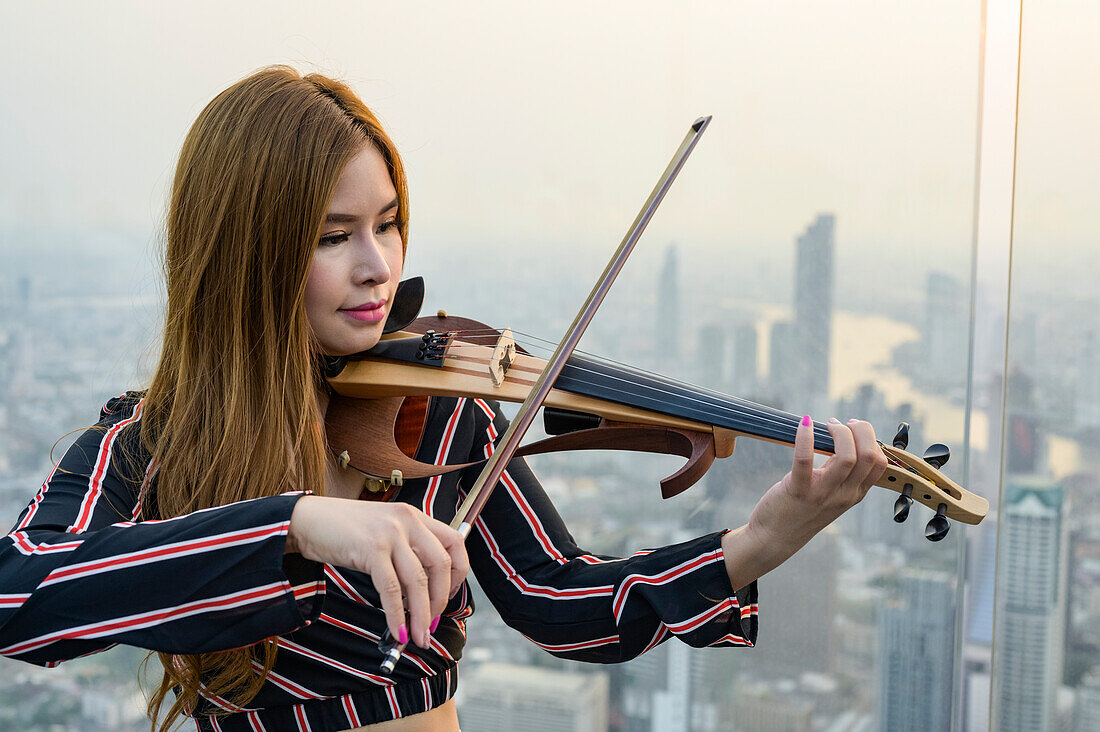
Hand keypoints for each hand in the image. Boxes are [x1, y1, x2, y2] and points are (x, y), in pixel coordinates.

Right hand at [286, 496, 468, 647]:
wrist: (307, 520)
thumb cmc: (343, 530)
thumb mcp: (384, 531)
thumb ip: (406, 550)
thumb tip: (424, 591)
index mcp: (415, 516)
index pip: (455, 542)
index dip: (458, 574)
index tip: (448, 596)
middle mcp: (407, 520)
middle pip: (441, 565)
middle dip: (441, 601)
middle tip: (431, 623)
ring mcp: (389, 534)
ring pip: (417, 581)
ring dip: (421, 615)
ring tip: (418, 637)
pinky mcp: (370, 549)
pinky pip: (391, 589)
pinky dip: (396, 615)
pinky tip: (398, 631)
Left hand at [722, 416, 886, 589]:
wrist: (775, 538)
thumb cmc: (801, 510)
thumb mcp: (831, 494)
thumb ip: (840, 473)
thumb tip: (842, 438)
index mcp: (854, 494)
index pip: (879, 463)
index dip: (870, 439)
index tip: (853, 428)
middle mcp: (844, 495)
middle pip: (868, 456)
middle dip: (860, 431)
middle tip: (841, 424)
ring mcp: (822, 494)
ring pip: (846, 457)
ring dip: (839, 432)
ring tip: (826, 425)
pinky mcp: (798, 491)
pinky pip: (805, 460)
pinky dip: (805, 437)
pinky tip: (803, 423)